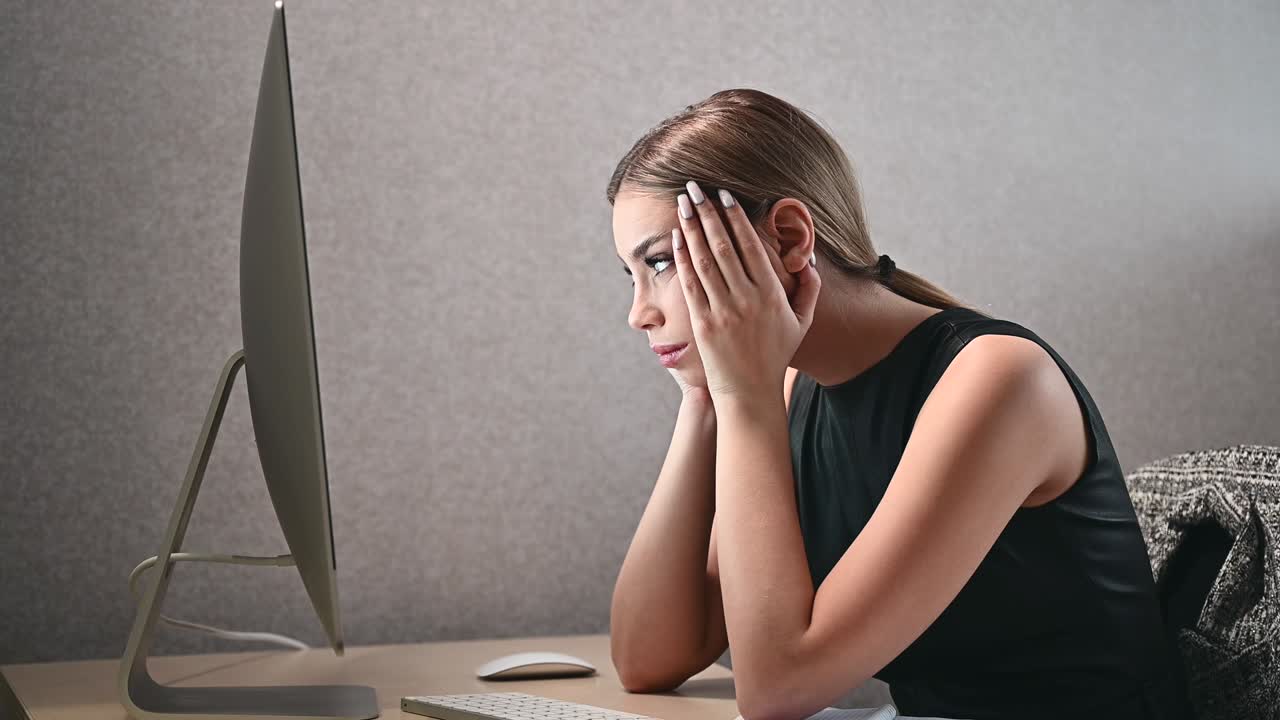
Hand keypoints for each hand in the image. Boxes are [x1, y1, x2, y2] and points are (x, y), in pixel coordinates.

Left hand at [672, 181, 820, 401]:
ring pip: (704, 260)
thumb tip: (809, 260)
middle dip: (708, 213)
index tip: (724, 195)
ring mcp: (723, 311)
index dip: (736, 218)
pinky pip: (691, 284)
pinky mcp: (703, 323)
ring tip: (683, 204)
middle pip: (723, 246)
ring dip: (692, 228)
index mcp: (772, 294)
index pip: (751, 246)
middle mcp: (747, 299)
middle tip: (695, 188)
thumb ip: (809, 290)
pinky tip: (678, 236)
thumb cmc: (776, 355)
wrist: (750, 391)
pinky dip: (682, 257)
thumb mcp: (801, 323)